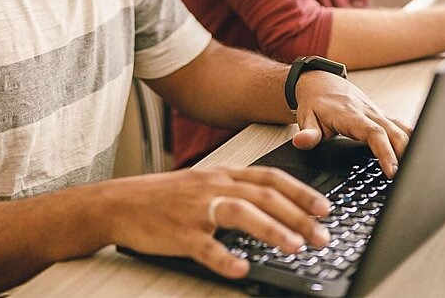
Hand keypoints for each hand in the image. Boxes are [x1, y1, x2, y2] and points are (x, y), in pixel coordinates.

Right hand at [107, 167, 330, 278]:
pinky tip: (242, 269)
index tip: (325, 208)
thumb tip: (275, 207)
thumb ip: (236, 191)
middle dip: (298, 215)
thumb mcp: (203, 184)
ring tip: (295, 247)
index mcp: (222, 175)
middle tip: (322, 236)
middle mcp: (213, 187)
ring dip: (272, 230)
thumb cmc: (164, 197)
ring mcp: (196, 209)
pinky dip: (225, 259)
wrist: (119, 203)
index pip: (271, 178)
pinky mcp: (179, 233)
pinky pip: (205, 247)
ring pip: (240, 214)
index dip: (301, 192)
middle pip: (264, 196)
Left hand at [290, 72, 410, 177]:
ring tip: (420, 167)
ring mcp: (377, 113)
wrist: (320, 81)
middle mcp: (368, 112)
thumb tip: (301, 141)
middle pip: (394, 132)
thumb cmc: (314, 102)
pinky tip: (421, 149)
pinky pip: (400, 125)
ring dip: (412, 145)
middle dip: (405, 153)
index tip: (392, 171)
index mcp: (351, 115)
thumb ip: (307, 133)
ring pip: (400, 128)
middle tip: (410, 176)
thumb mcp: (306, 117)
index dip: (385, 152)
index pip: (373, 134)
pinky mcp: (380, 115)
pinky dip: (412, 136)